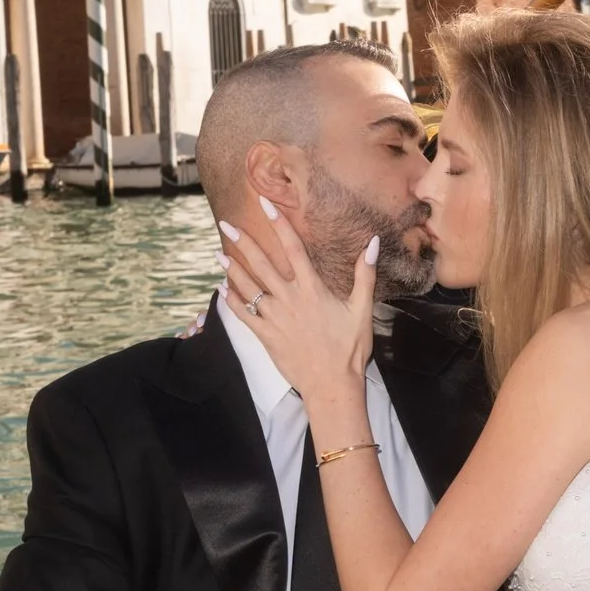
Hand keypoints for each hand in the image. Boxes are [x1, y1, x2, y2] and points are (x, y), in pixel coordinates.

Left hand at [217, 200, 377, 416]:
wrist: (332, 385)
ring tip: (218, 254)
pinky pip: (242, 314)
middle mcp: (289, 299)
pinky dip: (231, 300)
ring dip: (232, 269)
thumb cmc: (349, 349)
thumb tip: (371, 243)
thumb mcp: (362, 310)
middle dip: (243, 242)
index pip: (293, 249)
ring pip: (247, 287)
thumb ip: (364, 275)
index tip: (265, 205)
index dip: (279, 224)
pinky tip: (222, 289)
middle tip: (226, 224)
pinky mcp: (265, 336)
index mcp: (312, 289)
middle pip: (261, 264)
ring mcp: (274, 318)